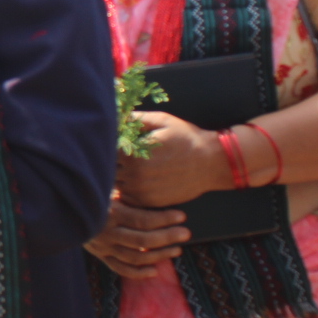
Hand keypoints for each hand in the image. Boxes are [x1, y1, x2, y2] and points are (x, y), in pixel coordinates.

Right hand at [84, 194, 189, 279]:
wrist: (62, 209)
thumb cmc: (91, 194)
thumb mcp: (107, 188)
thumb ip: (127, 192)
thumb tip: (153, 185)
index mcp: (109, 213)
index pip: (142, 220)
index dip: (164, 219)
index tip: (181, 216)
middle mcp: (106, 232)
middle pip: (142, 240)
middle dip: (167, 237)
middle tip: (185, 233)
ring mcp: (102, 247)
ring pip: (135, 257)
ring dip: (159, 255)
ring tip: (177, 250)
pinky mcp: (100, 255)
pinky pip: (120, 269)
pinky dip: (138, 273)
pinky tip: (155, 270)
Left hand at [114, 111, 229, 206]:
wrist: (211, 163)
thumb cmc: (186, 138)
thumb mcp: (162, 121)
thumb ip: (135, 119)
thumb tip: (115, 115)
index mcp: (133, 154)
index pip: (106, 150)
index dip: (109, 144)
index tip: (117, 140)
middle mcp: (134, 175)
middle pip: (109, 168)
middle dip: (112, 160)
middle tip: (124, 153)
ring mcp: (141, 191)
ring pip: (116, 183)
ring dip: (120, 175)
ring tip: (134, 165)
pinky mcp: (149, 202)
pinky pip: (128, 196)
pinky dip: (129, 188)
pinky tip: (141, 178)